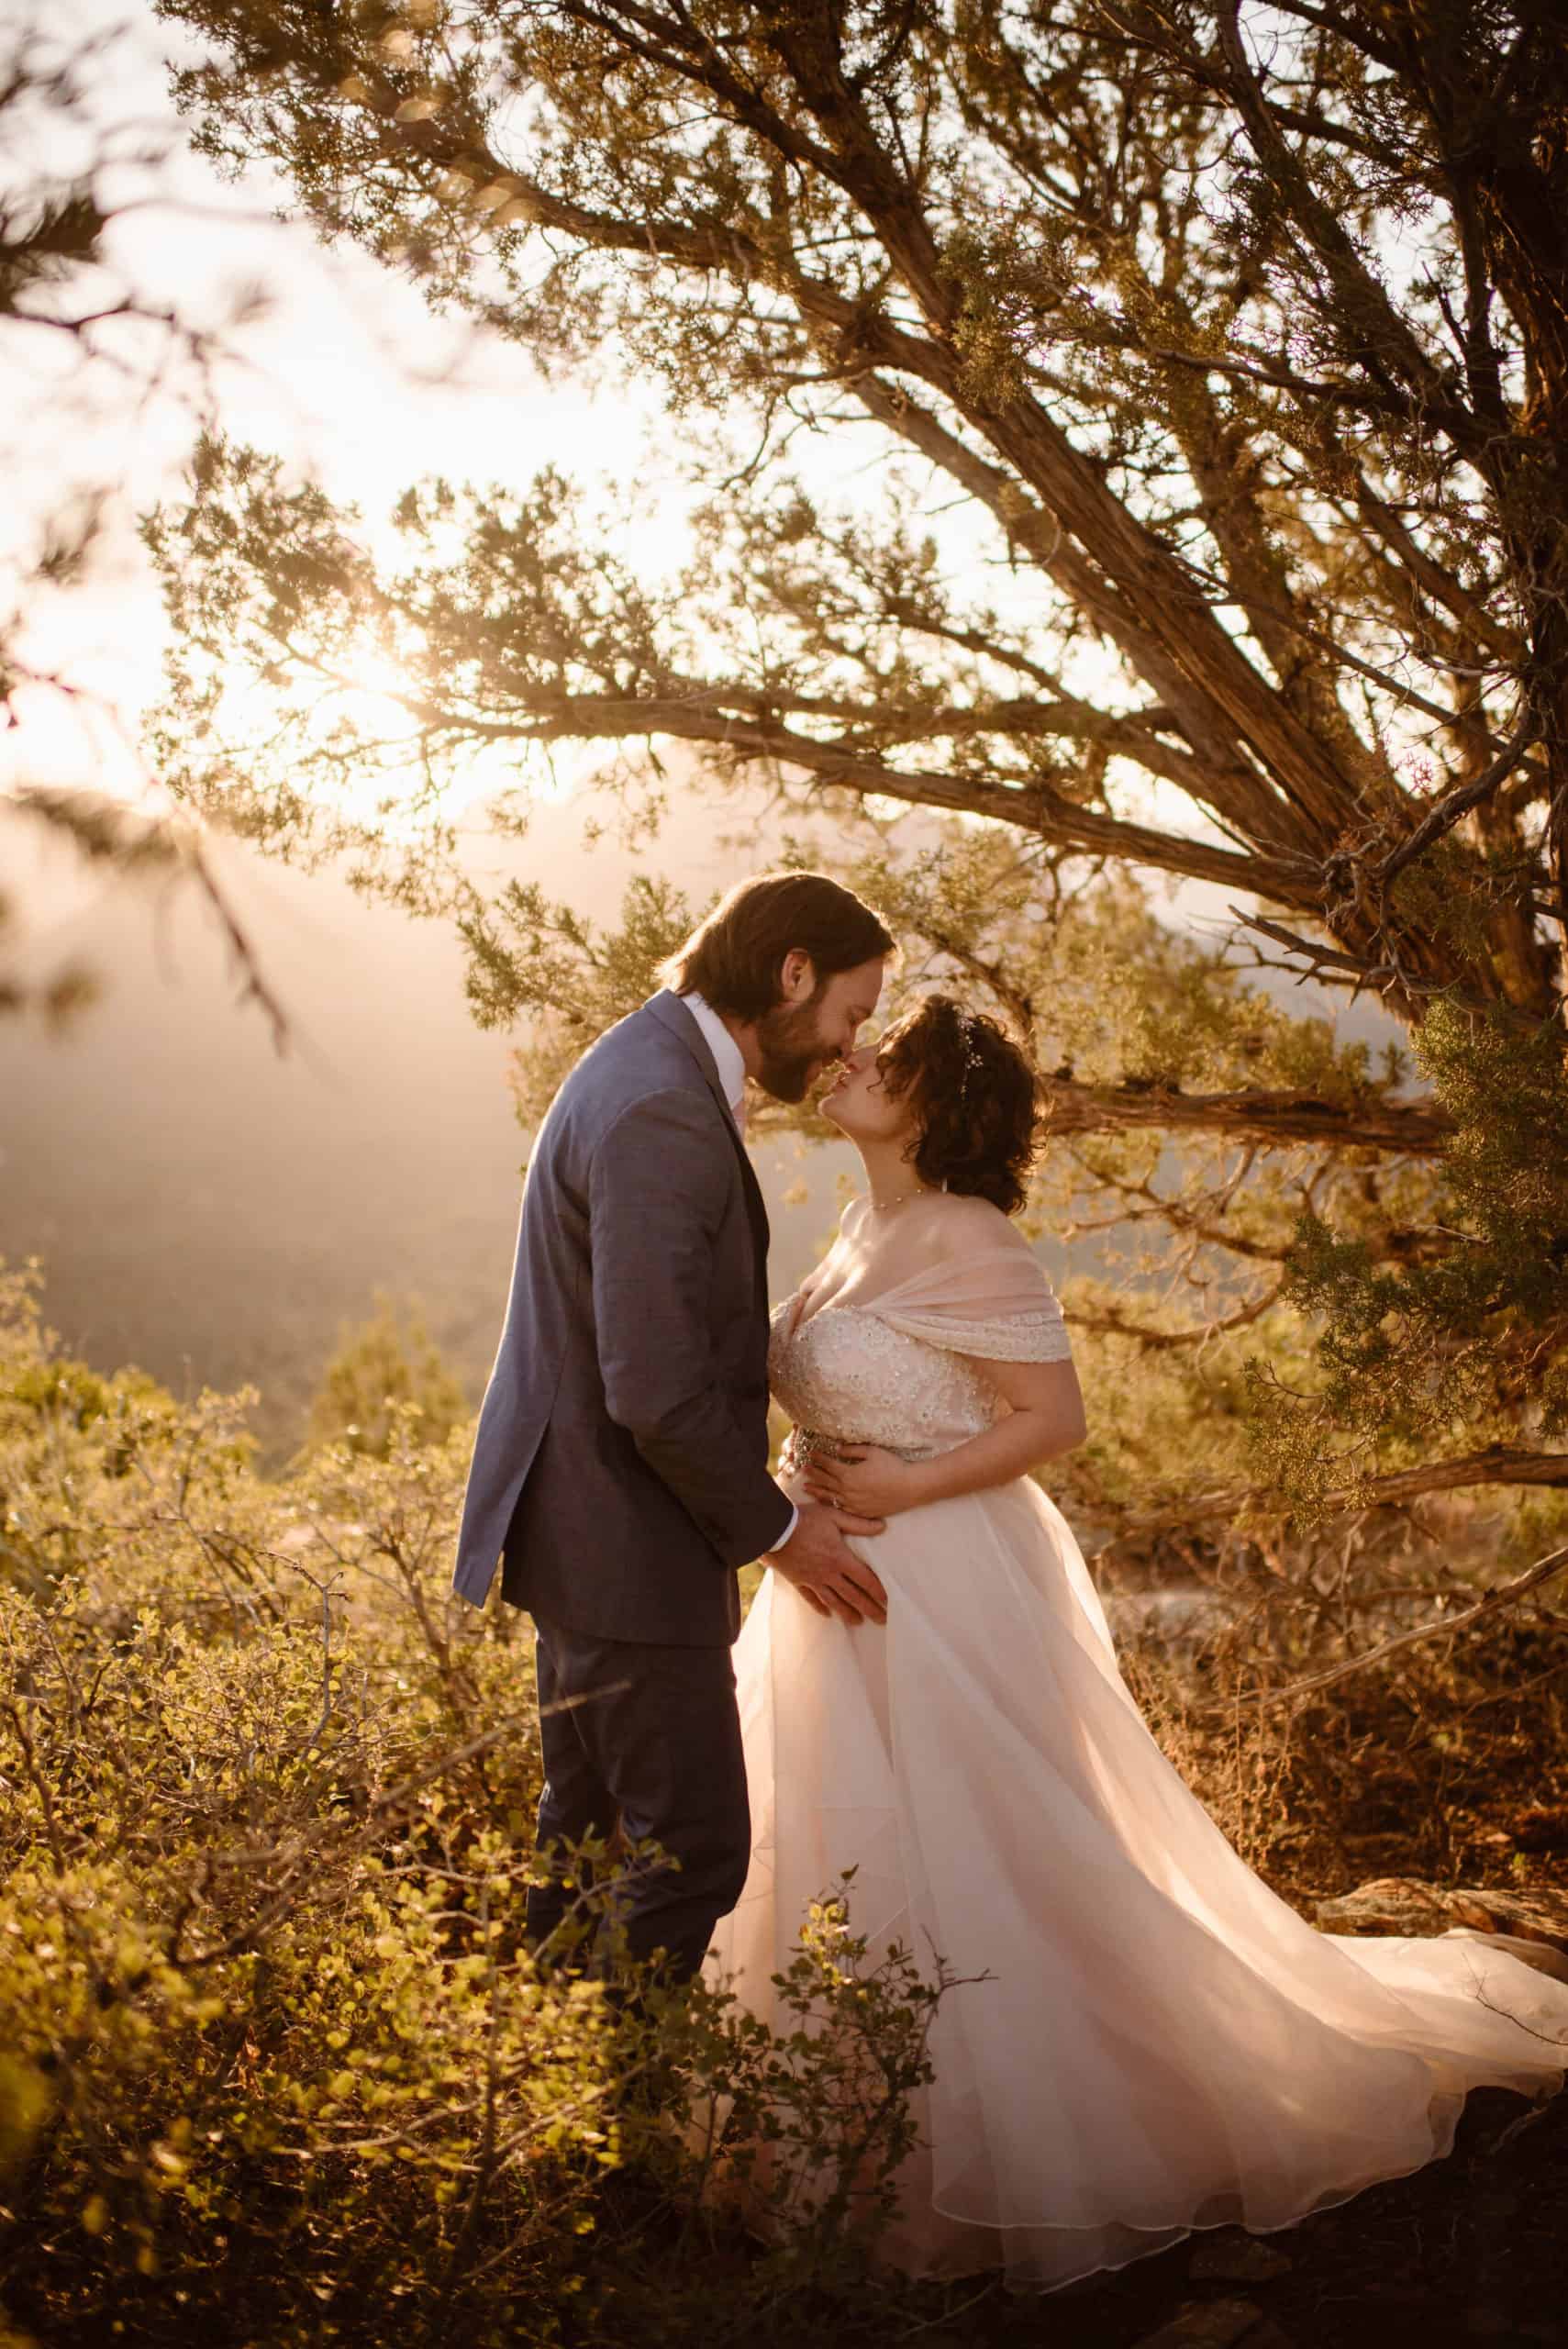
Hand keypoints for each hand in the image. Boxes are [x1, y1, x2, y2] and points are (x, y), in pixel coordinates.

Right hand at [764, 1500, 887, 1626]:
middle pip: (853, 1595)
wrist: (774, 1529)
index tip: (889, 1602)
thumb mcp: (834, 1516)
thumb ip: (858, 1523)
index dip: (878, 1591)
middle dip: (869, 1608)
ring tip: (858, 1622)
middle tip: (881, 1620)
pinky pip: (811, 1598)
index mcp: (840, 1558)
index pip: (865, 1579)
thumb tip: (882, 1526)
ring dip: (847, 1613)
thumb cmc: (805, 1520)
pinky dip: (820, 1607)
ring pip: (833, 1601)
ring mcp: (813, 1580)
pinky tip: (827, 1614)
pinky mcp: (799, 1581)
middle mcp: (829, 1574)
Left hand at [803, 1444, 925, 1518]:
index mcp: (849, 1474)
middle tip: (802, 1469)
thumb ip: (853, 1451)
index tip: (811, 1453)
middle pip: (825, 1481)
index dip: (819, 1458)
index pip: (828, 1465)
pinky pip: (842, 1508)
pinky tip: (826, 1501)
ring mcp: (854, 1503)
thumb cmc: (893, 1466)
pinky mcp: (861, 1512)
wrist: (910, 1487)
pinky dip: (831, 1503)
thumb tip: (838, 1450)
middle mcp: (848, 1491)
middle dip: (813, 1474)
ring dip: (817, 1491)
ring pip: (830, 1497)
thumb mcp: (872, 1452)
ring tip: (805, 1488)